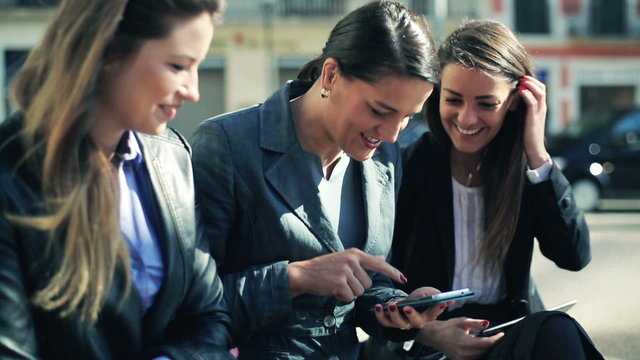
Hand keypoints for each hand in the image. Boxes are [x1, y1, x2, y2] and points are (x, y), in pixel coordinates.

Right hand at [287, 248, 406, 301]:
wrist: (303, 273)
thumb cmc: (324, 268)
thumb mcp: (345, 259)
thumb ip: (365, 260)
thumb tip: (382, 257)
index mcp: (355, 253)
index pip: (378, 264)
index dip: (392, 272)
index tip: (403, 279)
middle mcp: (352, 260)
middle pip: (368, 284)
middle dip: (357, 287)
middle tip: (342, 281)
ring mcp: (345, 271)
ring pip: (359, 292)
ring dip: (349, 293)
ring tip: (336, 285)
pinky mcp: (339, 283)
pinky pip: (350, 298)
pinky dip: (342, 298)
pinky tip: (332, 290)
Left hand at [373, 287, 446, 329]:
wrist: (402, 304)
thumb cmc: (416, 299)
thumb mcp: (426, 293)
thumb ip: (435, 295)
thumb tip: (450, 299)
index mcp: (426, 316)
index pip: (433, 314)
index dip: (437, 308)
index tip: (441, 302)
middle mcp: (414, 322)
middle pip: (416, 322)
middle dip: (412, 315)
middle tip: (407, 308)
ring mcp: (402, 323)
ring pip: (399, 323)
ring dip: (394, 315)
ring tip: (391, 305)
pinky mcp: (389, 322)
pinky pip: (384, 321)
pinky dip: (380, 315)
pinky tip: (378, 306)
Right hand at [415, 317, 503, 359]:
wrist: (434, 335)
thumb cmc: (447, 328)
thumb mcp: (462, 321)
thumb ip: (476, 323)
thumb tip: (487, 323)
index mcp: (465, 343)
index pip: (487, 343)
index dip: (496, 339)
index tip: (501, 334)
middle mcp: (464, 353)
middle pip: (486, 350)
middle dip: (492, 343)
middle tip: (496, 336)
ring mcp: (462, 359)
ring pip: (481, 355)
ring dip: (486, 348)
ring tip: (485, 340)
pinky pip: (475, 358)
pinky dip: (479, 352)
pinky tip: (478, 346)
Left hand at [518, 76, 548, 168]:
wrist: (533, 149)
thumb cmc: (526, 135)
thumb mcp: (524, 119)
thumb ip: (521, 109)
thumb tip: (510, 101)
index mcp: (540, 107)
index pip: (540, 88)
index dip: (532, 81)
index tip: (520, 77)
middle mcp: (542, 108)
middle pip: (542, 87)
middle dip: (531, 80)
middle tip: (520, 75)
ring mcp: (539, 113)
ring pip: (539, 92)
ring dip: (530, 84)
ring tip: (520, 80)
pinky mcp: (534, 119)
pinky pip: (533, 102)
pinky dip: (527, 94)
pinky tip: (519, 91)